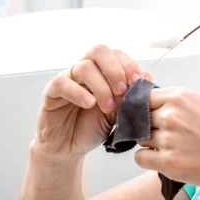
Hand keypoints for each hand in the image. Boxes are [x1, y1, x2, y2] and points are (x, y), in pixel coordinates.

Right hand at [34, 44, 150, 158]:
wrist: (69, 147)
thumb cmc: (94, 126)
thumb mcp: (119, 112)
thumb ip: (131, 96)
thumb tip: (148, 76)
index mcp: (103, 71)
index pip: (116, 54)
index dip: (129, 64)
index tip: (137, 82)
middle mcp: (85, 70)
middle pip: (99, 51)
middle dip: (115, 69)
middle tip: (123, 91)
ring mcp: (68, 78)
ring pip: (84, 66)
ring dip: (101, 86)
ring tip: (108, 107)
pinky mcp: (52, 92)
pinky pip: (63, 83)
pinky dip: (79, 92)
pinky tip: (89, 104)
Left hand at [134, 88, 199, 188]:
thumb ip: (178, 103)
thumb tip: (153, 107)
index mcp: (180, 97)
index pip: (144, 99)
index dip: (146, 110)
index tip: (151, 117)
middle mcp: (171, 115)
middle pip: (140, 120)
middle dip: (150, 127)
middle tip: (167, 136)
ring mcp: (168, 139)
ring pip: (141, 139)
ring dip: (150, 144)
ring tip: (172, 148)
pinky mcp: (168, 162)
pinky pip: (141, 158)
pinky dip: (148, 159)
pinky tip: (164, 159)